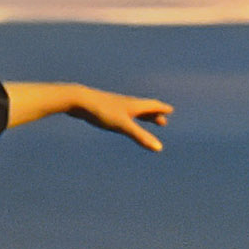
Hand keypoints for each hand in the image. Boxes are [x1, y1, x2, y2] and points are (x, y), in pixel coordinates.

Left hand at [59, 86, 174, 152]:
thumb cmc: (102, 111)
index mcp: (133, 105)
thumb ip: (140, 136)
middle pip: (143, 108)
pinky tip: (120, 118)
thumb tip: (159, 148)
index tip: (170, 110)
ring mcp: (113, 105)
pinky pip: (119, 112)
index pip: (152, 106)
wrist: (78, 100)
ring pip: (131, 109)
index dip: (161, 109)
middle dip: (154, 115)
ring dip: (141, 115)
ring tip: (145, 118)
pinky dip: (126, 116)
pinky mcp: (103, 108)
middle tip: (162, 121)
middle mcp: (125, 103)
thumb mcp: (123, 126)